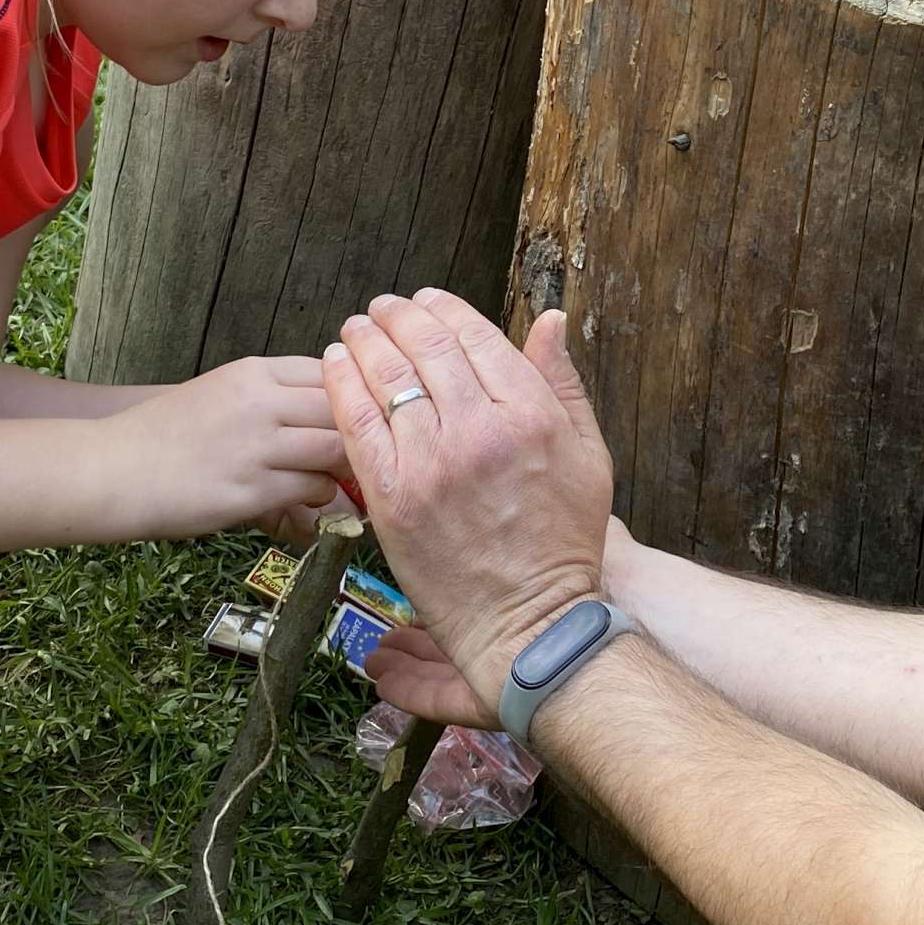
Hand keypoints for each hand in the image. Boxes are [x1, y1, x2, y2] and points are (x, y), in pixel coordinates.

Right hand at [103, 355, 344, 539]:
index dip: (353, 393)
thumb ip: (267, 397)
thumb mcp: (218, 394)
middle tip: (370, 450)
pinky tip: (312, 500)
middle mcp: (259, 402)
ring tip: (346, 478)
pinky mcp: (251, 490)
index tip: (360, 414)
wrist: (112, 469)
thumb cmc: (161, 434)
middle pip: (342, 406)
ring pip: (336, 447)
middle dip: (362, 429)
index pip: (328, 371)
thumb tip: (318, 412)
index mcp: (252, 372)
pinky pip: (313, 488)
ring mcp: (257, 446)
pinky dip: (322, 495)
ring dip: (347, 466)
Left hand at [323, 289, 616, 720]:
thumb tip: (550, 318)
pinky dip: (342, 383)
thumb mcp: (588, 453)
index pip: (475, 335)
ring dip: (365, 340)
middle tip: (383, 308)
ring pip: (386, 375)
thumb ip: (562, 382)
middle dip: (398, 316)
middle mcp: (480, 429)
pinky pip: (355, 422)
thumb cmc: (563, 541)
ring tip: (355, 329)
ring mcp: (431, 461)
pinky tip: (335, 365)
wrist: (528, 622)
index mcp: (530, 413)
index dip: (442, 308)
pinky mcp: (392, 495)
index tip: (426, 302)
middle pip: (426, 346)